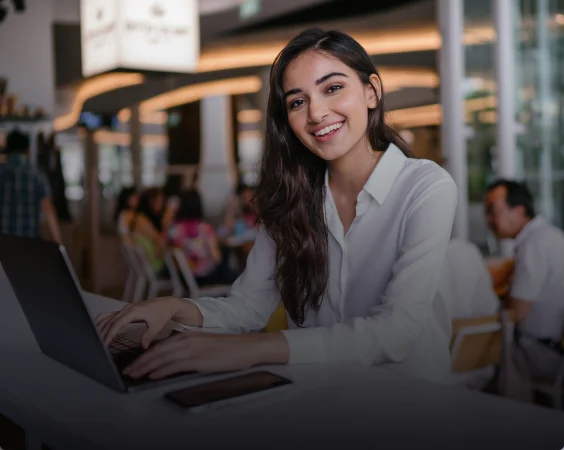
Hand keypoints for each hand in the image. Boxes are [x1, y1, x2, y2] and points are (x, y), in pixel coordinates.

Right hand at [95, 297, 181, 347]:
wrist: (167, 304)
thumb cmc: (162, 313)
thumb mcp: (157, 326)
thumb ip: (149, 336)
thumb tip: (143, 346)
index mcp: (134, 311)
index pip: (117, 323)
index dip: (110, 333)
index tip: (105, 343)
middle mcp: (128, 308)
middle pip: (110, 321)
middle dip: (102, 333)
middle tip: (97, 345)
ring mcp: (126, 309)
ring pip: (108, 317)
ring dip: (100, 326)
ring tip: (94, 338)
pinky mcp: (126, 310)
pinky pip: (110, 314)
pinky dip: (102, 320)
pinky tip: (96, 326)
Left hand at [122, 332, 262, 379]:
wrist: (244, 347)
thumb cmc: (226, 348)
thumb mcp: (203, 345)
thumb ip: (186, 350)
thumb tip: (171, 361)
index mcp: (186, 335)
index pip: (159, 346)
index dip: (144, 356)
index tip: (133, 364)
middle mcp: (185, 340)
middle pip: (156, 352)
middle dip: (139, 363)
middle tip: (127, 371)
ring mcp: (191, 349)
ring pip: (161, 359)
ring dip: (145, 368)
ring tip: (134, 375)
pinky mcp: (197, 360)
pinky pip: (174, 366)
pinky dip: (161, 371)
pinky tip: (152, 376)